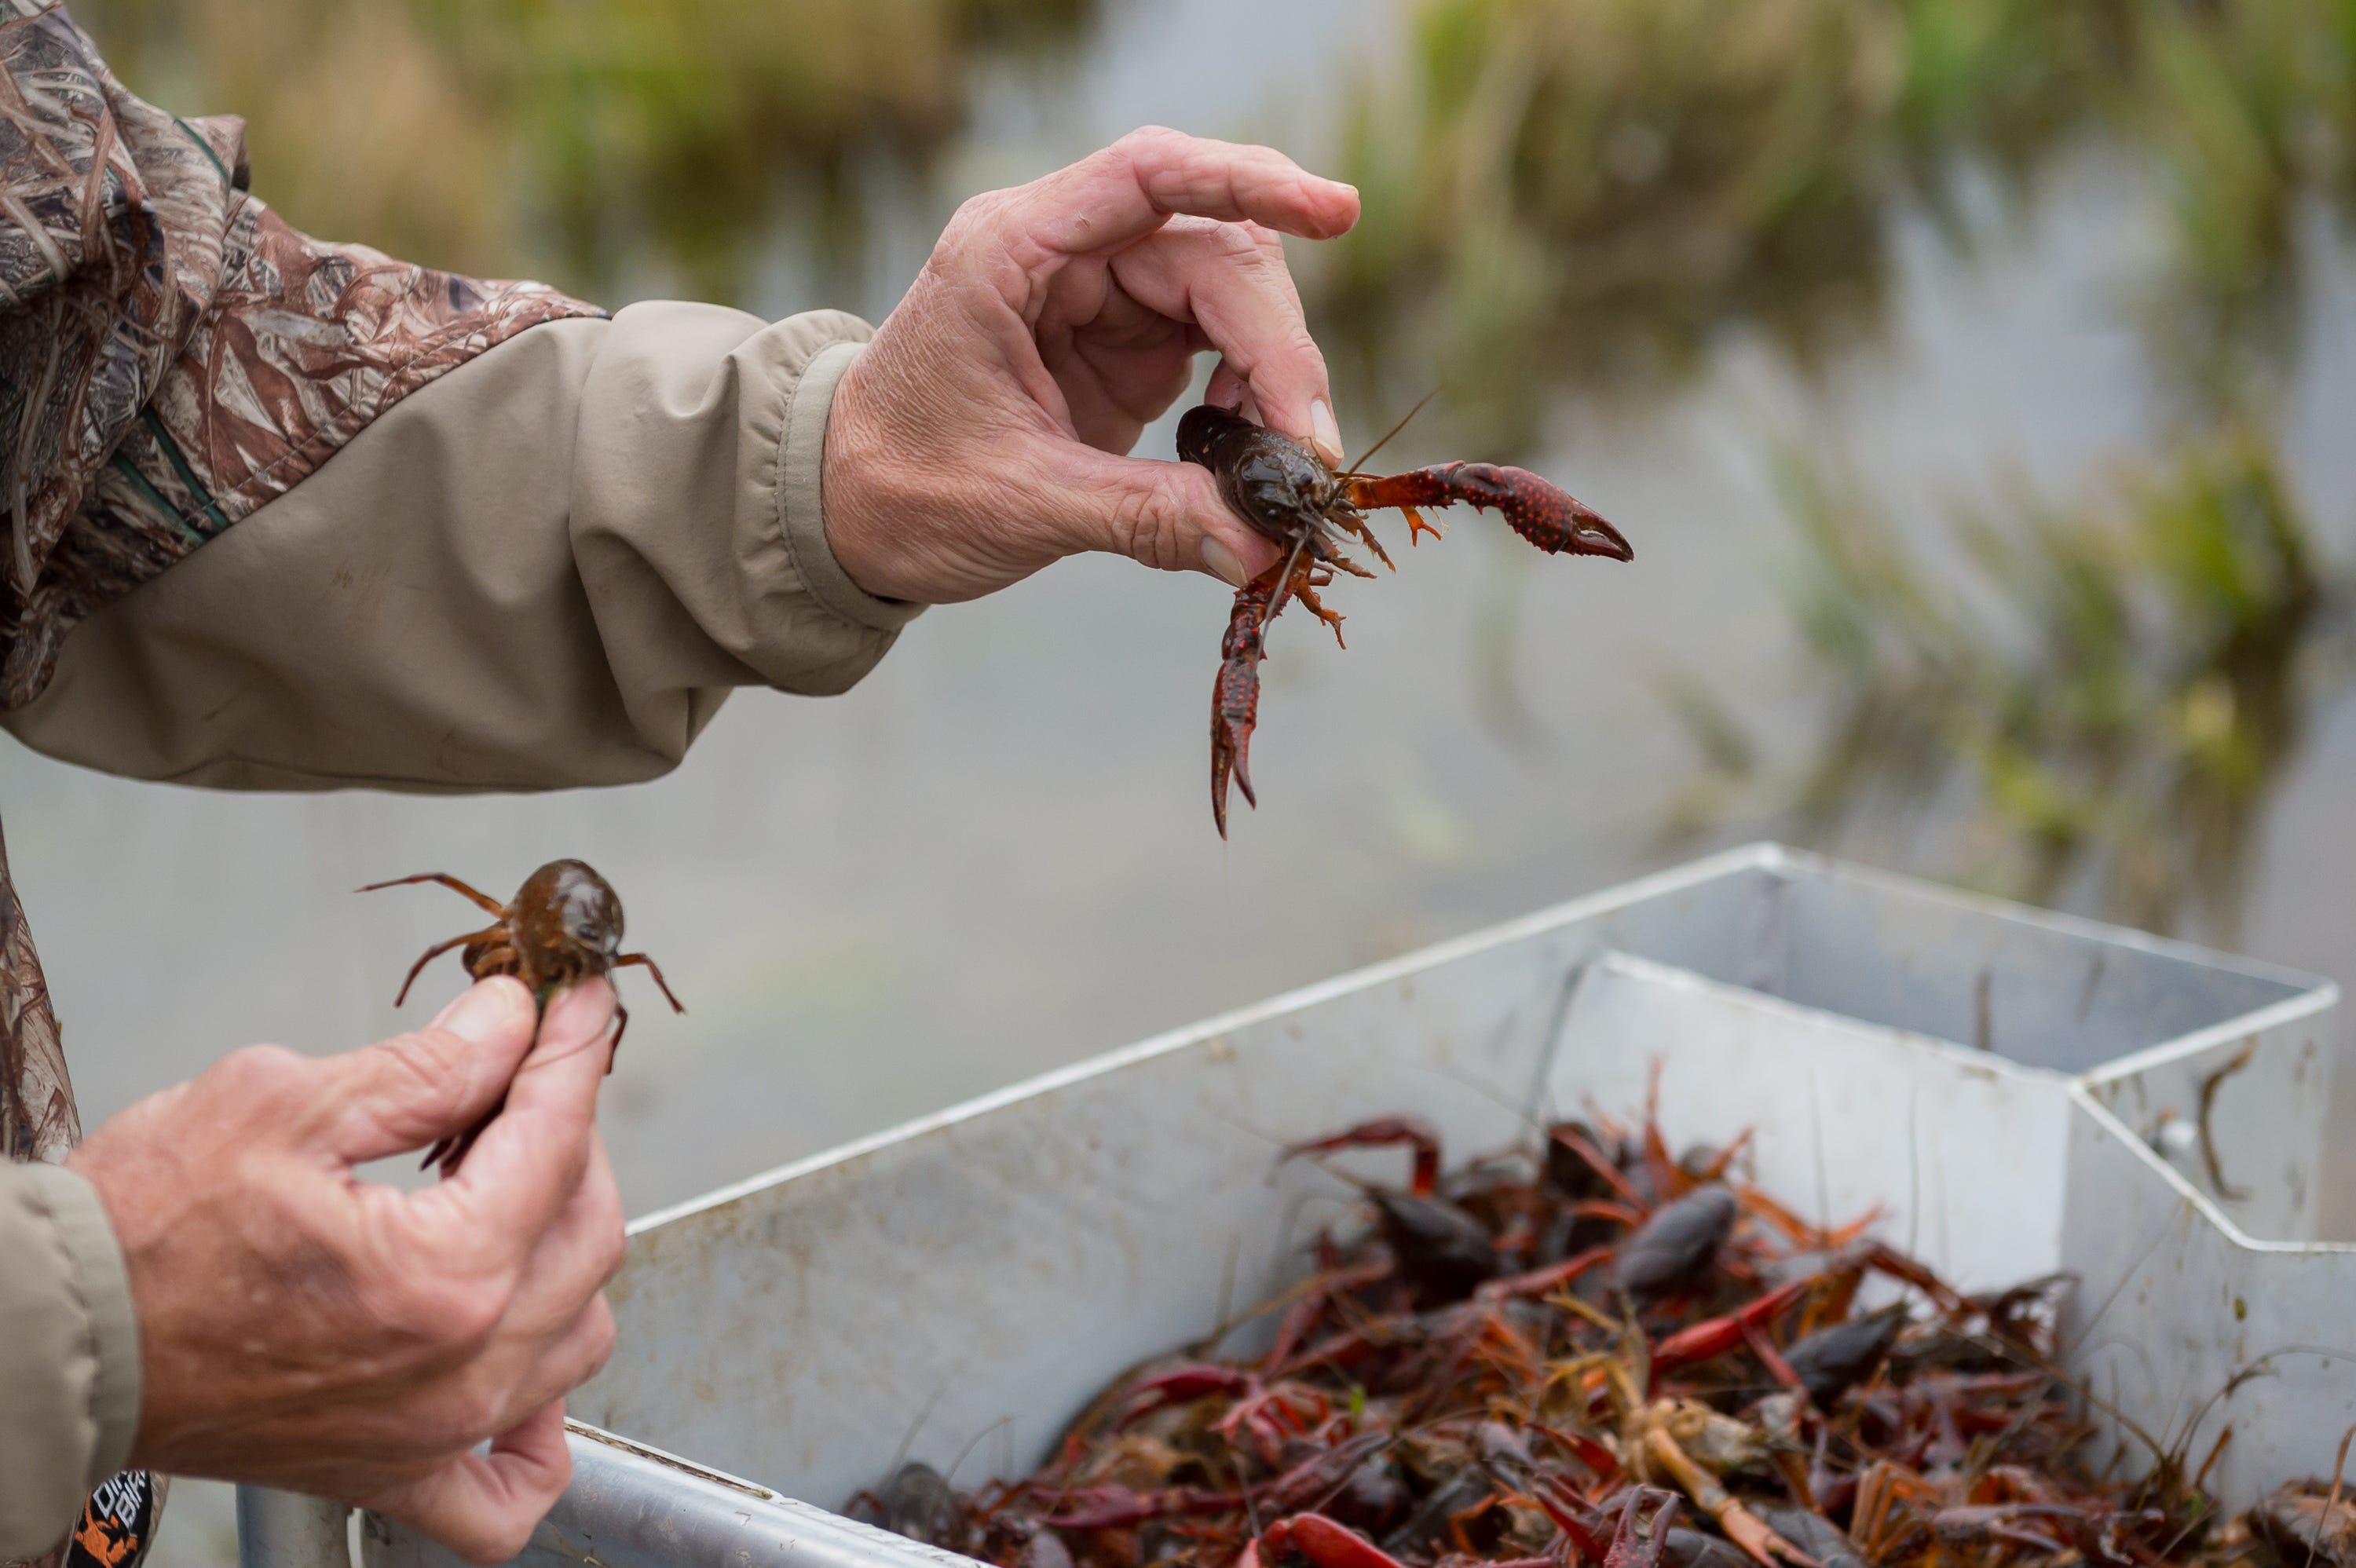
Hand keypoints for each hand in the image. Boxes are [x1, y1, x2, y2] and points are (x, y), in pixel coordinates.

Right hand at [67, 979, 625, 1564]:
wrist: (56, 1341)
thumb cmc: (139, 1232)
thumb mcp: (285, 1102)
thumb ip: (429, 1065)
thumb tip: (510, 1022)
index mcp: (447, 1272)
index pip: (560, 1139)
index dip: (573, 1053)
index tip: (577, 1007)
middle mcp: (463, 1367)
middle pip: (588, 1229)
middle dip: (569, 1139)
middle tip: (516, 1082)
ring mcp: (436, 1433)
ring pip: (578, 1334)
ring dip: (563, 1251)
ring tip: (500, 1191)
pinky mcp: (394, 1473)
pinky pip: (511, 1490)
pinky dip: (539, 1434)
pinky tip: (521, 1360)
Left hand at [821, 126, 1359, 602]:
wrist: (844, 514)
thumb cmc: (903, 489)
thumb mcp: (1023, 504)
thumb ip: (1145, 517)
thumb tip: (1260, 546)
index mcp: (1012, 248)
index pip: (1150, 174)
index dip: (1250, 179)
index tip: (1336, 212)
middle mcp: (1063, 251)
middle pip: (1214, 249)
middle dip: (1277, 345)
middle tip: (1309, 449)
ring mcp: (1100, 295)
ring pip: (1230, 298)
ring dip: (1273, 375)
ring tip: (1281, 465)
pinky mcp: (1125, 345)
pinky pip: (1220, 349)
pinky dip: (1253, 400)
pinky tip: (1250, 459)